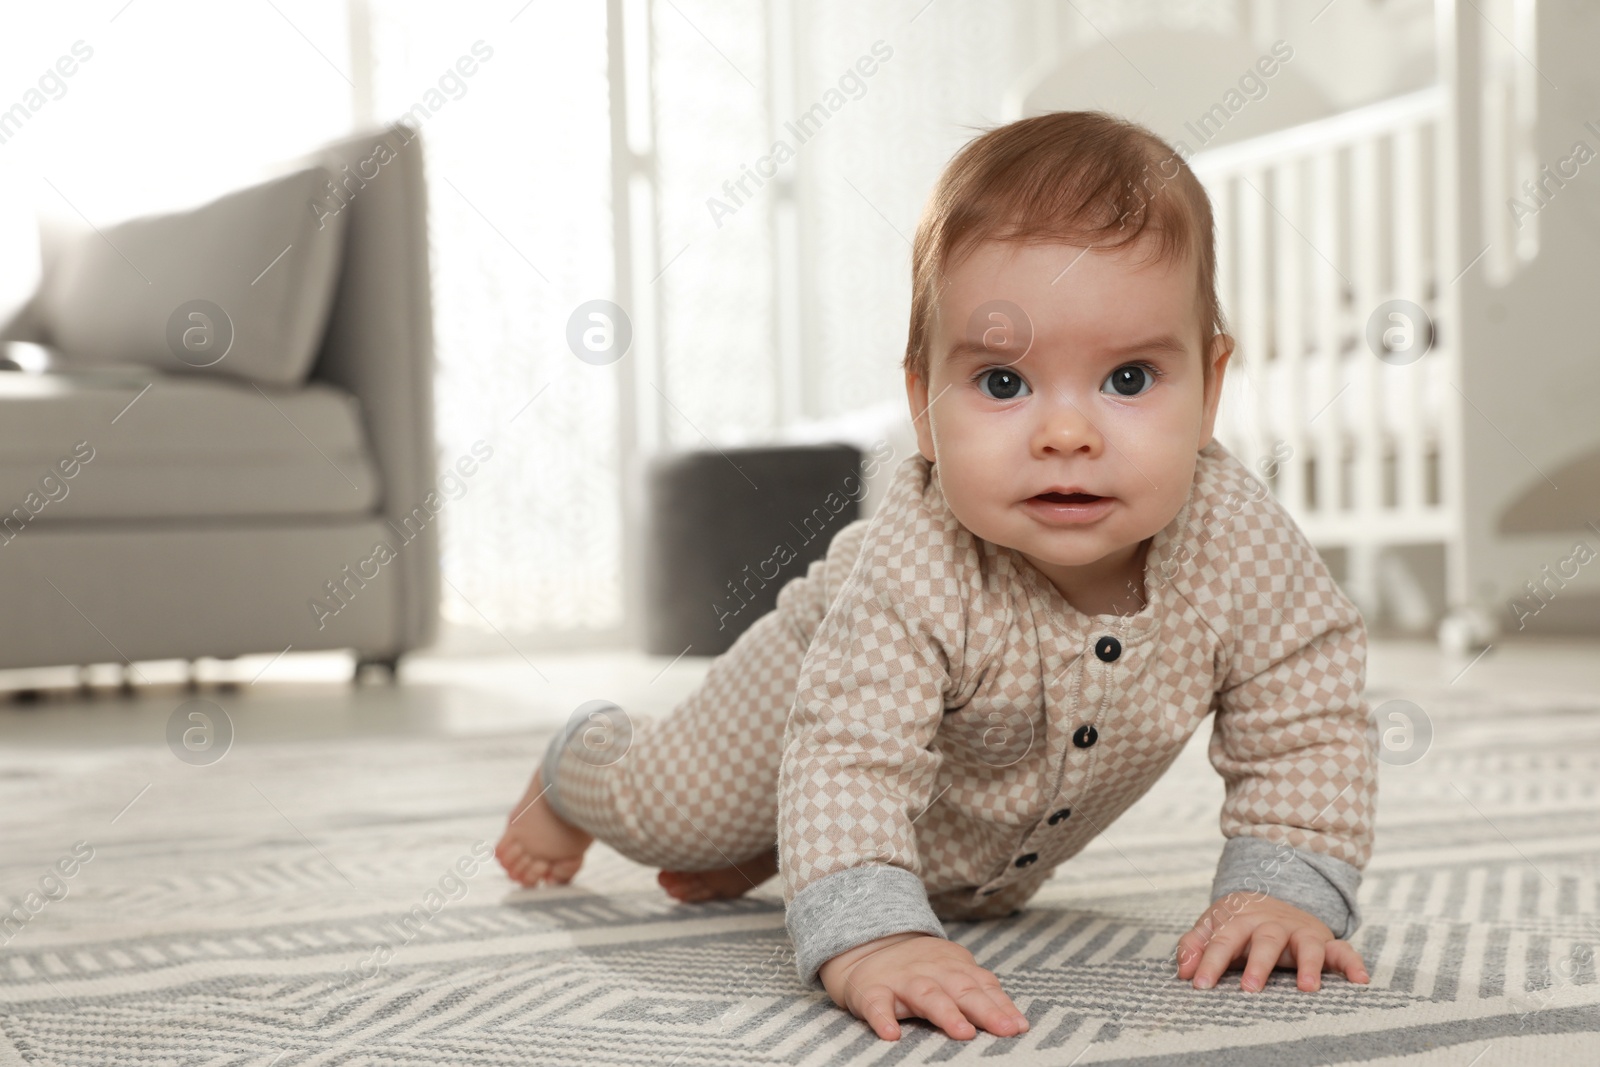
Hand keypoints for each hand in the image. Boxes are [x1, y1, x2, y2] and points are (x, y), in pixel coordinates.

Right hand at [818, 931, 1029, 1040]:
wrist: (868, 946)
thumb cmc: (922, 969)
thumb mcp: (953, 973)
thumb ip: (982, 994)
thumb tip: (1018, 1024)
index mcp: (954, 968)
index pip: (982, 986)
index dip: (1001, 1006)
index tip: (1019, 1027)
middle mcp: (931, 972)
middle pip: (961, 989)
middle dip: (984, 1010)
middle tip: (1004, 1029)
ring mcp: (901, 981)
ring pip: (926, 995)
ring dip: (946, 1013)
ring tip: (963, 1032)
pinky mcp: (871, 991)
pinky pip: (876, 1004)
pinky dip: (882, 1019)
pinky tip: (892, 1035)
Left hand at [1176, 891, 1370, 991]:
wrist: (1269, 894)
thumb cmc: (1237, 921)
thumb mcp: (1212, 925)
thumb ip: (1194, 945)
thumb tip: (1183, 970)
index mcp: (1240, 920)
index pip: (1223, 940)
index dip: (1210, 961)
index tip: (1200, 984)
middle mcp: (1272, 925)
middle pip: (1266, 941)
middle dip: (1258, 964)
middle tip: (1248, 988)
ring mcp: (1300, 931)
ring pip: (1307, 944)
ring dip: (1308, 965)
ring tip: (1307, 988)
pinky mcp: (1324, 940)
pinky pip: (1343, 950)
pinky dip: (1353, 963)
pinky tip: (1361, 981)